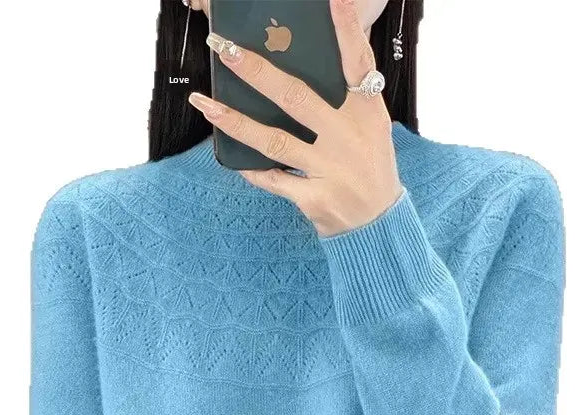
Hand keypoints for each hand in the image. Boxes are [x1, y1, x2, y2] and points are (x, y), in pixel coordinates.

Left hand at [187, 0, 403, 237]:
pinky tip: (228, 155)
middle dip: (256, 71)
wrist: (378, 225)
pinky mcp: (315, 198)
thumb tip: (306, 65)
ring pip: (273, 140)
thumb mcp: (371, 128)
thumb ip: (346, 98)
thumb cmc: (369, 168)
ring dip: (235, 121)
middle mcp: (348, 137)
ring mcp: (330, 169)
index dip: (345, 30)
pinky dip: (251, 169)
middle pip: (296, 97)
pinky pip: (273, 179)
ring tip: (205, 103)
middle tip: (225, 49)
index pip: (357, 63)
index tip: (332, 0)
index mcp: (366, 113)